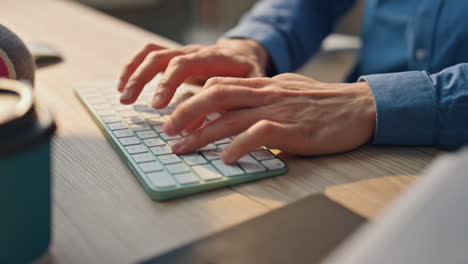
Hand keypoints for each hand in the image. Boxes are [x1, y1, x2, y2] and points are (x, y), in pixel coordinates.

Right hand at [117, 38, 268, 106]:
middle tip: (129, 101)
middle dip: (143, 79)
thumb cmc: (247, 76)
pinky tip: (123, 86)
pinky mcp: (175, 56)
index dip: (167, 83)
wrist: (245, 55)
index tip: (157, 105)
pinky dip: (134, 67)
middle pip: (162, 57)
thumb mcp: (246, 91)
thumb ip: (225, 107)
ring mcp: (183, 52)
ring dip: (134, 73)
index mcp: (213, 58)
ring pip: (152, 53)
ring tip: (123, 96)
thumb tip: (194, 129)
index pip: (183, 64)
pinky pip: (150, 54)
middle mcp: (194, 51)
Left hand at [163, 73, 376, 162]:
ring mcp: (278, 110)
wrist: (360, 107)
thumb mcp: (289, 90)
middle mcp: (265, 94)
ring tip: (183, 147)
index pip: (219, 86)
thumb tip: (240, 109)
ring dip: (202, 134)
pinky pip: (259, 135)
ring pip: (230, 117)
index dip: (194, 100)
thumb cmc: (324, 103)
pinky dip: (239, 146)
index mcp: (264, 85)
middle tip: (168, 131)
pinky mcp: (293, 130)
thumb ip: (263, 96)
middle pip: (215, 97)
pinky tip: (227, 159)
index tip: (177, 117)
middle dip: (186, 113)